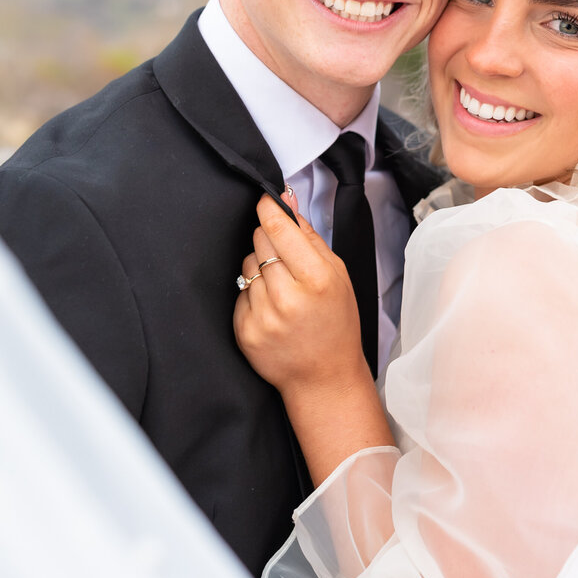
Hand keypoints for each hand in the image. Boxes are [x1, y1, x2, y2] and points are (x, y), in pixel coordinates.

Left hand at [234, 192, 366, 396]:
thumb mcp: (338, 275)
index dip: (269, 209)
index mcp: (316, 280)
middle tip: (285, 256)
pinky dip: (253, 293)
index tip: (265, 200)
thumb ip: (310, 237)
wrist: (323, 378)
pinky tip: (272, 307)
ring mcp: (263, 317)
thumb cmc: (336, 324)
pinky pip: (240, 292)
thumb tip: (287, 201)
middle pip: (260, 242)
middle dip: (269, 239)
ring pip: (247, 265)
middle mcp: (287, 298)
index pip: (279, 230)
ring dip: (260, 267)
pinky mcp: (245, 332)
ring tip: (281, 287)